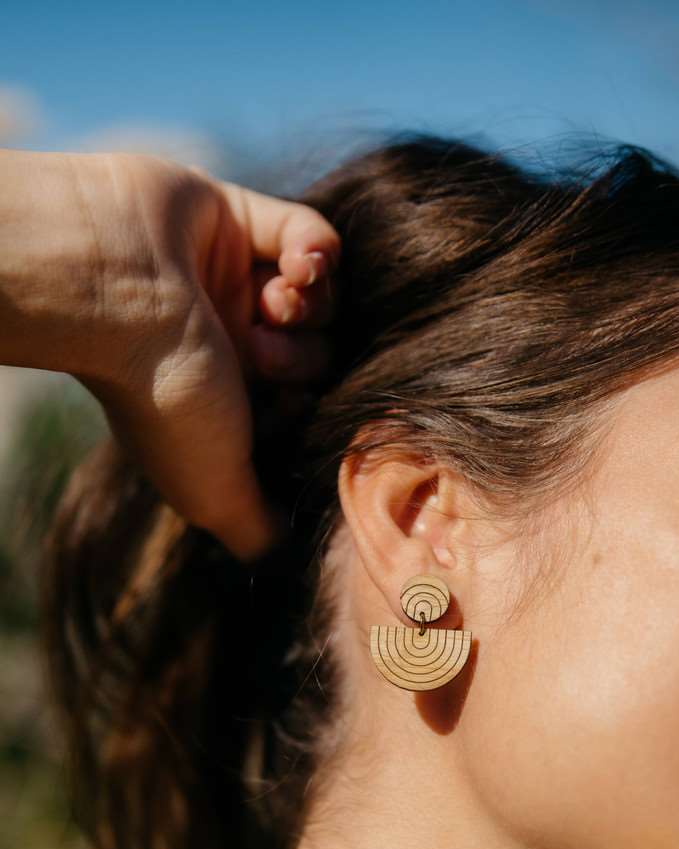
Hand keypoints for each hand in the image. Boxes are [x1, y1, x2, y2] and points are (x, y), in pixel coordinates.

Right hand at [1, 149, 340, 560]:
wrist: (114, 285)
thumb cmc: (163, 392)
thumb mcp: (214, 490)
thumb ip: (253, 529)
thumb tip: (285, 558)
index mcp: (225, 401)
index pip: (307, 405)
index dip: (310, 408)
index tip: (285, 409)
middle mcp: (233, 344)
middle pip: (324, 354)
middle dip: (307, 357)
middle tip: (264, 352)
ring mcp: (238, 281)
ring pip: (325, 300)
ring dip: (312, 305)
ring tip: (275, 303)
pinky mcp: (243, 220)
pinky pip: (316, 237)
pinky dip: (318, 251)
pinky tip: (297, 266)